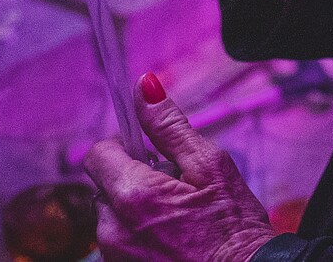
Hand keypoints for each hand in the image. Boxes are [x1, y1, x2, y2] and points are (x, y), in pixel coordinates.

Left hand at [86, 73, 278, 261]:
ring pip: (111, 216)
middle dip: (131, 178)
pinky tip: (171, 238)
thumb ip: (170, 126)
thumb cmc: (234, 228)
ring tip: (176, 216)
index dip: (123, 145)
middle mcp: (113, 230)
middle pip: (104, 186)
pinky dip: (138, 235)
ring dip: (134, 208)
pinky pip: (119, 242)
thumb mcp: (210, 166)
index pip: (98, 154)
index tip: (148, 150)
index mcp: (134, 195)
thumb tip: (144, 87)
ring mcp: (115, 257)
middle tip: (174, 186)